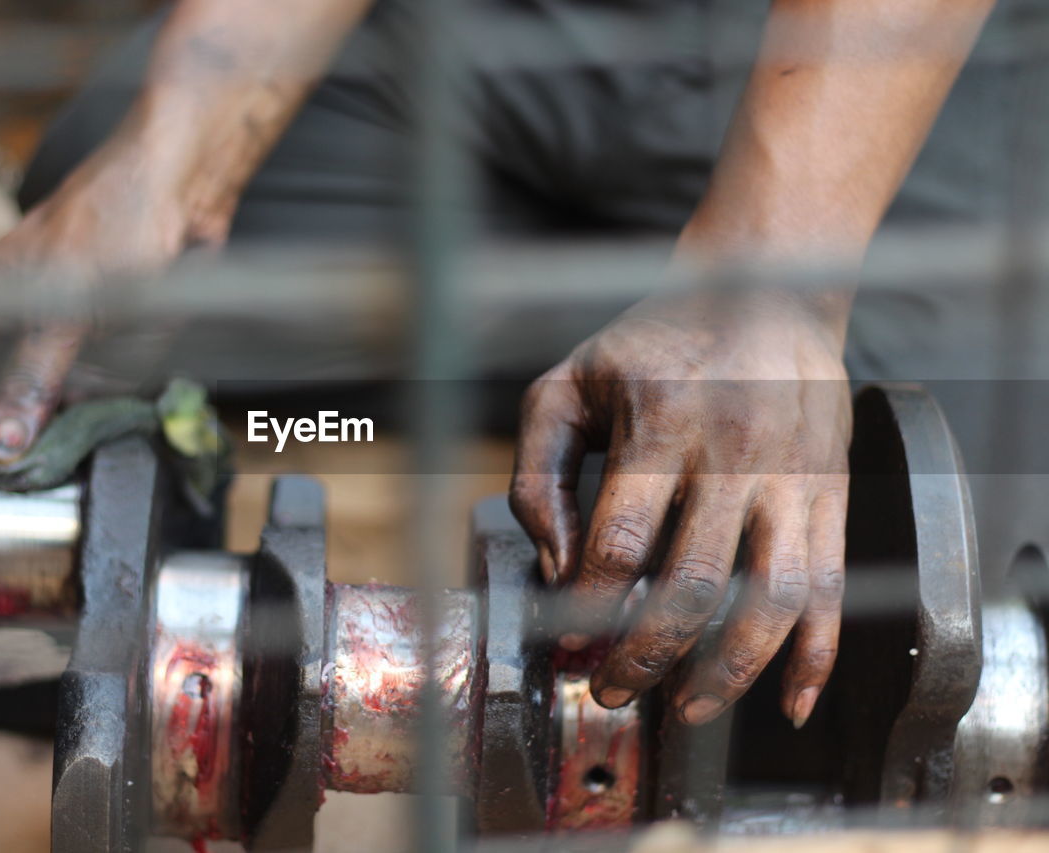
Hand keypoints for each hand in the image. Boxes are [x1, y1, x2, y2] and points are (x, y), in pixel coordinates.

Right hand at [0, 130, 212, 462]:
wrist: (176, 193)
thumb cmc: (106, 225)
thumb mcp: (63, 311)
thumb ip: (31, 377)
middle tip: (24, 474)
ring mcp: (43, 352)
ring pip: (28, 420)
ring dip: (47, 443)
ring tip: (67, 456)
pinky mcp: (89, 361)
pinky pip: (78, 409)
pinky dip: (89, 423)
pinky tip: (105, 428)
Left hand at [510, 286, 851, 726]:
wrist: (765, 291)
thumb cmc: (650, 344)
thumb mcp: (566, 386)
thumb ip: (537, 474)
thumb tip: (556, 570)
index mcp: (660, 420)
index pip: (620, 541)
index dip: (586, 607)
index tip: (566, 643)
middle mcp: (735, 450)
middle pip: (694, 584)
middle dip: (647, 656)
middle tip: (614, 692)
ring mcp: (794, 473)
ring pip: (773, 599)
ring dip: (729, 672)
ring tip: (689, 709)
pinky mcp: (833, 490)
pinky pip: (833, 586)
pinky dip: (816, 655)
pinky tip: (789, 702)